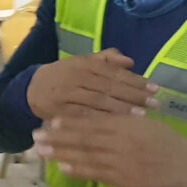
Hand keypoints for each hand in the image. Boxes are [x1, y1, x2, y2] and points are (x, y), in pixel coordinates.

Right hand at [26, 49, 159, 120]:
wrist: (31, 89)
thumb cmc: (64, 75)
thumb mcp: (83, 62)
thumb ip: (106, 59)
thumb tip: (130, 61)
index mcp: (85, 64)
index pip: (115, 72)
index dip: (136, 80)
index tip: (155, 89)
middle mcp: (77, 77)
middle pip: (110, 87)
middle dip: (134, 96)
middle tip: (155, 104)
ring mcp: (68, 94)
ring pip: (98, 101)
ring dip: (121, 109)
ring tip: (141, 115)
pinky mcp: (60, 111)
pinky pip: (83, 116)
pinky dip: (100, 120)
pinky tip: (116, 126)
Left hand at [34, 113, 186, 186]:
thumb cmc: (169, 143)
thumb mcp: (148, 124)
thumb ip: (125, 121)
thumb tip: (103, 117)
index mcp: (127, 124)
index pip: (93, 122)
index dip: (70, 122)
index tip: (51, 121)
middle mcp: (120, 141)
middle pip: (83, 138)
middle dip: (57, 138)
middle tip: (35, 136)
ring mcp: (120, 161)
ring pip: (85, 156)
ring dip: (61, 154)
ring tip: (42, 152)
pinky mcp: (123, 179)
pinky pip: (97, 174)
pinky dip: (79, 170)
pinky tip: (63, 168)